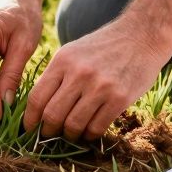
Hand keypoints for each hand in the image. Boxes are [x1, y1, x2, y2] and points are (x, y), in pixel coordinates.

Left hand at [23, 18, 171, 139]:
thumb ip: (56, 76)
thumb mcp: (73, 52)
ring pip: (73, 125)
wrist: (142, 35)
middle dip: (47, 131)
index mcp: (63, 61)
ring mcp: (100, 86)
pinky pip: (96, 127)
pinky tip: (89, 131)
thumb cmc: (103, 47)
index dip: (30, 119)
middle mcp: (79, 73)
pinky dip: (89, 135)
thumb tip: (37, 109)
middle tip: (49, 135)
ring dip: (69, 135)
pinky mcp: (120, 98)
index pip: (37, 98)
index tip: (29, 128)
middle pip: (52, 115)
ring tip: (71, 134)